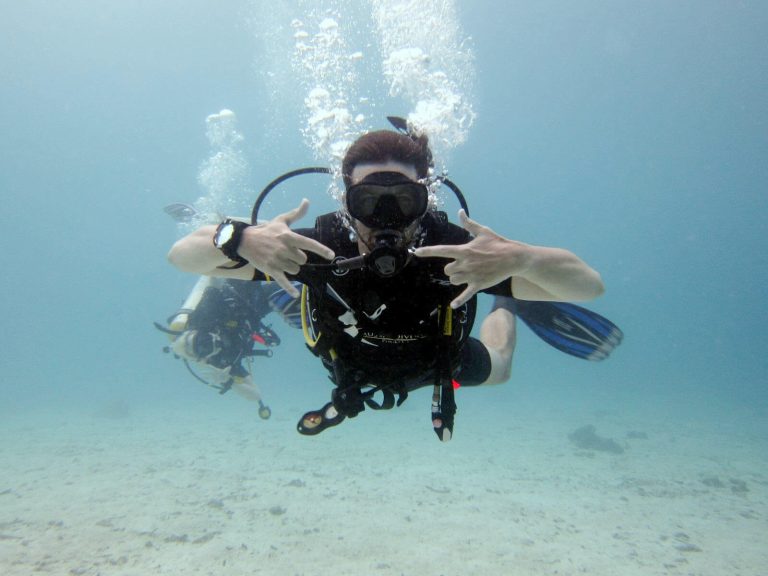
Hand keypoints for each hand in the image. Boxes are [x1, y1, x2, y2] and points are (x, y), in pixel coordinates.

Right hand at [238, 199, 334, 296]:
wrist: (245, 240)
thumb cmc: (266, 230)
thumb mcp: (281, 220)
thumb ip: (296, 213)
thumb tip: (307, 201)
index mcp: (289, 237)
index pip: (309, 243)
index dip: (321, 250)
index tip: (331, 255)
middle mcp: (284, 249)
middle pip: (302, 260)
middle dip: (297, 258)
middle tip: (287, 253)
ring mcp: (277, 260)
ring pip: (295, 269)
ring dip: (291, 267)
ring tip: (280, 259)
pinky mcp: (271, 269)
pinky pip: (283, 281)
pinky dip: (289, 288)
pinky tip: (294, 294)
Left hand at [414, 210, 529, 307]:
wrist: (513, 257)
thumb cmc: (498, 243)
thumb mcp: (483, 231)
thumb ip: (468, 223)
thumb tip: (460, 211)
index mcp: (464, 250)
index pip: (442, 250)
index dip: (428, 251)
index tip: (416, 252)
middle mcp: (465, 263)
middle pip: (447, 270)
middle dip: (452, 268)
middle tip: (462, 265)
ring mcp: (471, 275)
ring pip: (454, 280)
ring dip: (457, 278)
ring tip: (467, 274)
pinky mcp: (479, 284)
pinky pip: (465, 294)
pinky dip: (459, 300)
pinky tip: (453, 305)